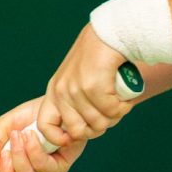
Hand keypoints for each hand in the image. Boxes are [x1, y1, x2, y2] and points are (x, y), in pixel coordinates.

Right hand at [0, 95, 77, 171]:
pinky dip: (33, 150)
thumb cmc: (30, 116)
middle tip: (5, 153)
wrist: (53, 104)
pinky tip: (30, 135)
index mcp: (13, 171)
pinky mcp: (60, 166)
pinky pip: (43, 166)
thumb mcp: (5, 126)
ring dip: (19, 156)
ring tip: (18, 135)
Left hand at [47, 24, 139, 143]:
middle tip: (110, 114)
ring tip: (120, 101)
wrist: (112, 33)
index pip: (45, 127)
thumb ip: (77, 103)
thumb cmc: (100, 59)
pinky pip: (112, 112)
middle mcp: (61, 91)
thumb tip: (86, 132)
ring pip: (99, 124)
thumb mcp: (79, 81)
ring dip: (115, 116)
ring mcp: (75, 89)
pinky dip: (123, 107)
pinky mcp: (93, 86)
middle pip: (78, 132)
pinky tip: (126, 97)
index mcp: (55, 91)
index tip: (82, 133)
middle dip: (98, 128)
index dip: (61, 138)